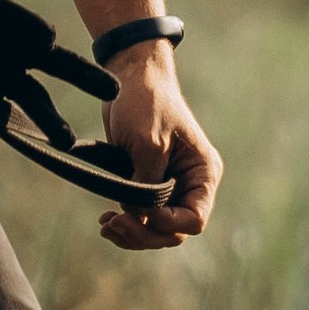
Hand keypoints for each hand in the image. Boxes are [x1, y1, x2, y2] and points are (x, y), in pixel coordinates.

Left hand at [98, 42, 222, 252]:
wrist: (129, 75)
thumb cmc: (146, 100)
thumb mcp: (148, 143)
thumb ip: (146, 184)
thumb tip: (137, 216)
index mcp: (202, 172)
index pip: (194, 218)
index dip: (167, 224)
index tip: (142, 212)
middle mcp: (190, 183)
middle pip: (173, 230)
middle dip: (145, 234)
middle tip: (114, 225)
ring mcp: (169, 185)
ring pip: (156, 228)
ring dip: (132, 232)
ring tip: (106, 226)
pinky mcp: (147, 183)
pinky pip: (141, 216)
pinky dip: (126, 222)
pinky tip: (106, 220)